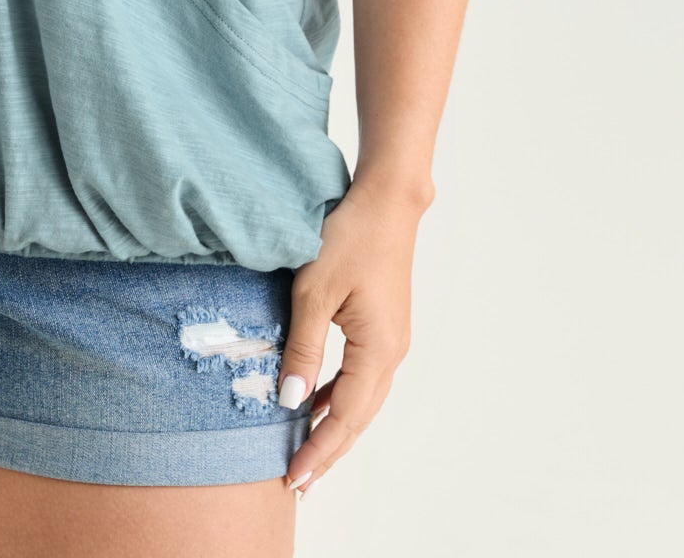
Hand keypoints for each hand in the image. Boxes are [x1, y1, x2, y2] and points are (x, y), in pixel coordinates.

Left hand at [277, 176, 429, 495]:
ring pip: (362, 399)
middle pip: (359, 417)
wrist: (386, 201)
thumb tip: (291, 402)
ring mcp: (392, 340)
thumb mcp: (314, 292)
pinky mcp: (384, 326)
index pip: (345, 417)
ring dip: (335, 426)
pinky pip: (362, 376)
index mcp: (378, 350)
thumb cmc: (349, 237)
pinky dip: (340, 396)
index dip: (319, 449)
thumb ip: (303, 349)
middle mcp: (392, 353)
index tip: (293, 478)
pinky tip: (318, 400)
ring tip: (307, 452)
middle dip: (328, 450)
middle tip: (298, 482)